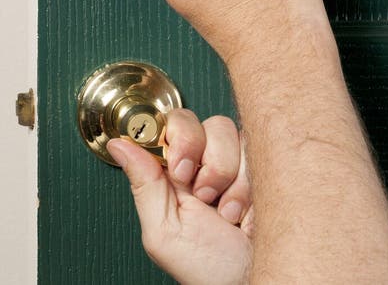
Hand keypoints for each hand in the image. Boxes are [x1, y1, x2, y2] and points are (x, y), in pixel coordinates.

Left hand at [107, 109, 252, 284]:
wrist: (253, 280)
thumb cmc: (209, 270)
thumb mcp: (165, 233)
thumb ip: (144, 185)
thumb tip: (119, 145)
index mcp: (175, 174)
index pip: (173, 124)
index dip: (180, 140)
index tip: (181, 172)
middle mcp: (206, 163)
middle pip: (206, 124)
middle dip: (207, 162)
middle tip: (204, 195)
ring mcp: (237, 163)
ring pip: (233, 136)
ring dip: (231, 181)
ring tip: (228, 212)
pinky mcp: (264, 166)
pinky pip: (258, 151)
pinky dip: (251, 186)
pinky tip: (246, 211)